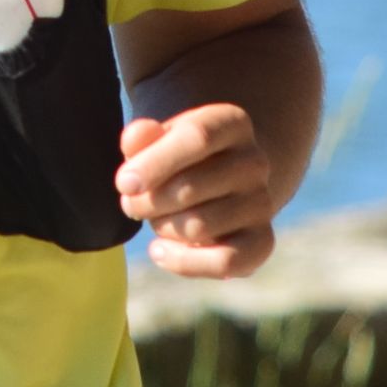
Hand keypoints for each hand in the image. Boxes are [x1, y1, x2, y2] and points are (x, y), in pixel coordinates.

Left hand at [117, 105, 275, 279]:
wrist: (214, 184)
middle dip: (148, 202)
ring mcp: (261, 203)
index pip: (197, 138)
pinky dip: (184, 262)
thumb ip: (141, 137)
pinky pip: (225, 262)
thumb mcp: (156, 140)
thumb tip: (135, 137)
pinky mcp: (261, 241)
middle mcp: (254, 162)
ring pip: (199, 226)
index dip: (154, 163)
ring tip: (156, 219)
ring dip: (163, 228)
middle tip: (132, 202)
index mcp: (232, 123)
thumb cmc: (176, 158)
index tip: (124, 183)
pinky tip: (159, 250)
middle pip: (190, 188)